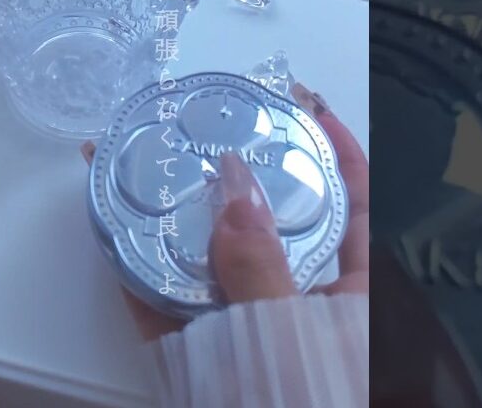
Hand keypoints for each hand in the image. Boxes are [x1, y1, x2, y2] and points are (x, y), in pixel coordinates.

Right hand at [82, 82, 481, 405]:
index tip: (301, 102)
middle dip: (235, 179)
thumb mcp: (305, 342)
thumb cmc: (340, 406)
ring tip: (145, 180)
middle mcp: (312, 309)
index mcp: (360, 293)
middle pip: (274, 225)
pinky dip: (148, 291)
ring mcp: (261, 339)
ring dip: (178, 228)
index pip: (356, 198)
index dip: (334, 144)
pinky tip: (121, 255)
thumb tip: (233, 197)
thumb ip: (265, 272)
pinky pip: (180, 320)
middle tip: (198, 135)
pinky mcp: (219, 370)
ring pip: (218, 269)